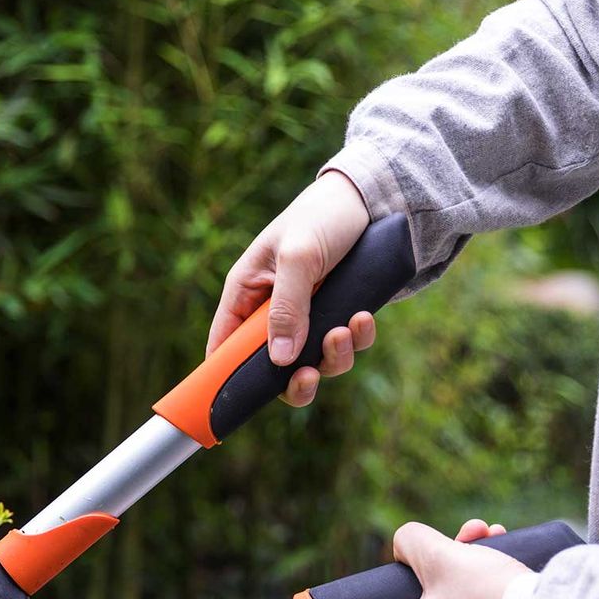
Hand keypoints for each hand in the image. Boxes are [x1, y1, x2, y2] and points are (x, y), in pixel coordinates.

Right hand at [207, 170, 375, 407]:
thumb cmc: (322, 215)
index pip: (224, 346)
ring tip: (344, 331)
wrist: (375, 196)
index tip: (233, 402)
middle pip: (271, 369)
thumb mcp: (298, 257)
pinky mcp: (338, 315)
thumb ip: (286, 308)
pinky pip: (345, 345)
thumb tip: (279, 361)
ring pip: (312, 362)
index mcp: (247, 293)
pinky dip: (356, 340)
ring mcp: (308, 317)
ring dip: (331, 358)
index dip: (224, 377)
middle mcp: (273, 312)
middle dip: (292, 380)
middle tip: (308, 377)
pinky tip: (363, 317)